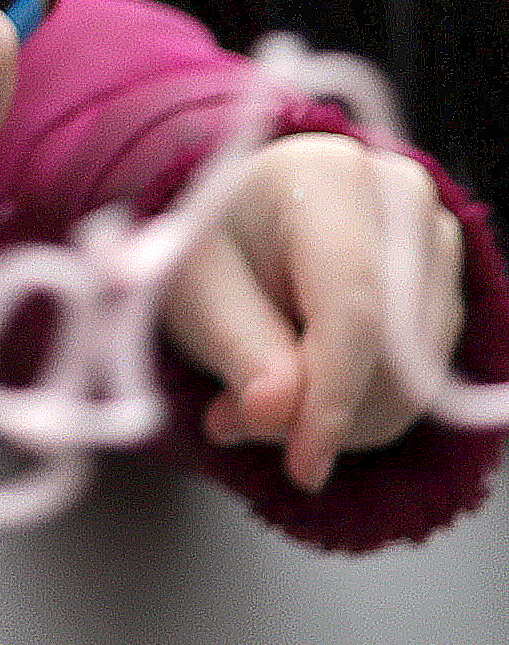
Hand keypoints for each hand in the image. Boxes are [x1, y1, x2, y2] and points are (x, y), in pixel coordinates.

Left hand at [168, 131, 464, 489]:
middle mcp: (403, 200)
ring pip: (416, 378)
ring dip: (336, 416)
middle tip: (232, 421)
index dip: (333, 398)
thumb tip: (277, 414)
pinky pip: (423, 380)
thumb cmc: (211, 242)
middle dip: (319, 412)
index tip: (302, 466)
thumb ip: (239, 348)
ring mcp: (438, 241)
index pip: (355, 310)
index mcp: (329, 177)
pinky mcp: (449, 285)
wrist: (240, 215)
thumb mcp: (194, 289)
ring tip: (253, 401)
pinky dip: (359, 406)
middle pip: (393, 353)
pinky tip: (301, 392)